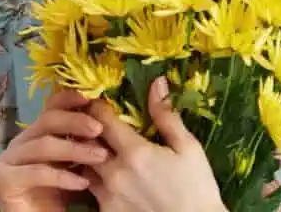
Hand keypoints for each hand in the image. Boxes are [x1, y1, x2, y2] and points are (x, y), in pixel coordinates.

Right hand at [0, 89, 109, 211]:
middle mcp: (21, 142)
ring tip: (100, 156)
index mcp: (38, 133)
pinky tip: (82, 183)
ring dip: (75, 149)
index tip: (91, 98)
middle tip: (99, 129)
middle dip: (76, 121)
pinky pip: (36, 173)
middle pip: (47, 120)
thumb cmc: (64, 192)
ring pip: (43, 145)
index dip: (69, 98)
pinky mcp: (5, 181)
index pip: (51, 107)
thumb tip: (108, 116)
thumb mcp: (79, 162)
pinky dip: (62, 177)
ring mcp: (9, 160)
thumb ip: (86, 140)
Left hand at [86, 77, 226, 211]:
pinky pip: (90, 192)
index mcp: (135, 152)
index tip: (97, 99)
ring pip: (83, 168)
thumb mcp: (188, 148)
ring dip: (87, 156)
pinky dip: (93, 181)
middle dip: (86, 130)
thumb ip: (166, 116)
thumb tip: (156, 83)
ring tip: (97, 149)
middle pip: (85, 143)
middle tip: (91, 122)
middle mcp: (115, 174)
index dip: (96, 106)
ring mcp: (108, 197)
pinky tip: (106, 177)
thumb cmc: (196, 187)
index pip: (102, 120)